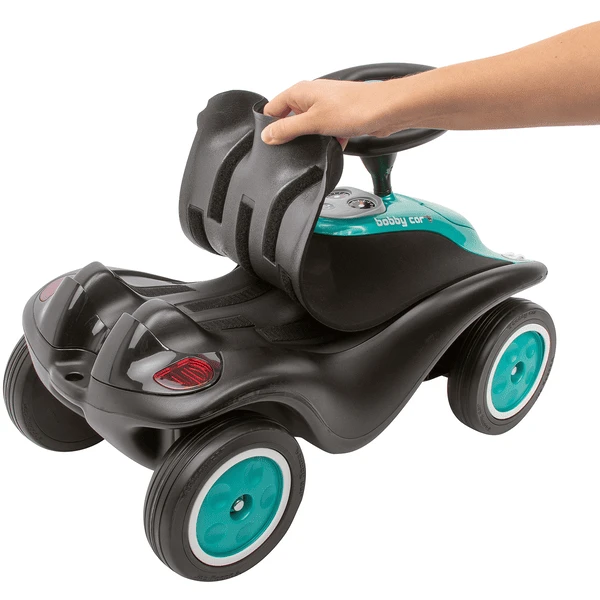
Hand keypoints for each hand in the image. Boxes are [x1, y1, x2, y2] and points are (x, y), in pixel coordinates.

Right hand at [261, 79, 401, 145]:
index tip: (272, 142)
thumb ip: (287, 129)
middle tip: (299, 145)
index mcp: (300, 91)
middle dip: (293, 135)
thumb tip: (267, 135)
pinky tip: (336, 142)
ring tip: (321, 142)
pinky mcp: (338, 116)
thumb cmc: (354, 107)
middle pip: (290, 119)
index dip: (270, 126)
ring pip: (309, 128)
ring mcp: (325, 105)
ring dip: (314, 139)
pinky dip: (329, 139)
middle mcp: (311, 95)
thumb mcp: (312, 122)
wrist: (385, 111)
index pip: (273, 108)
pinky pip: (325, 131)